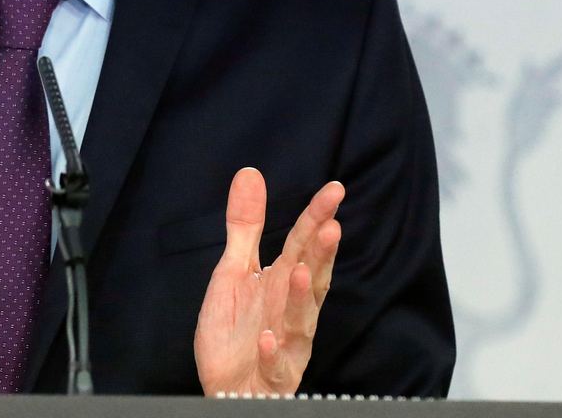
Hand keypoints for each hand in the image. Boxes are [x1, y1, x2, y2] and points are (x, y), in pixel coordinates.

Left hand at [193, 168, 344, 396]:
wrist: (227, 386)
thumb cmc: (236, 331)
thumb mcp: (234, 270)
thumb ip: (246, 227)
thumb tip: (250, 174)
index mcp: (282, 282)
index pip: (302, 244)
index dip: (317, 218)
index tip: (334, 190)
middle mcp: (292, 310)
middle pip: (311, 278)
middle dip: (321, 255)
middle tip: (331, 228)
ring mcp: (287, 343)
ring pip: (301, 320)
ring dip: (300, 298)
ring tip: (299, 273)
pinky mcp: (274, 374)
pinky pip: (275, 364)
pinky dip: (273, 352)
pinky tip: (267, 339)